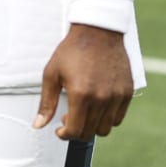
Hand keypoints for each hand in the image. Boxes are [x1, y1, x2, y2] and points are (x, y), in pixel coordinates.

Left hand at [33, 24, 133, 140]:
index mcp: (81, 94)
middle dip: (77, 131)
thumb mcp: (52, 73)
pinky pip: (118, 117)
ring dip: (93, 126)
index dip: (65, 135)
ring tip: (84, 112)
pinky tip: (97, 106)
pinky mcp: (126, 92)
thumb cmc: (73, 50)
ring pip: (106, 128)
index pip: (75, 131)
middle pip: (90, 132)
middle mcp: (101, 98)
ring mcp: (116, 96)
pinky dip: (107, 118)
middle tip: (69, 119)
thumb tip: (38, 124)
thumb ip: (46, 102)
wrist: (98, 31)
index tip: (61, 130)